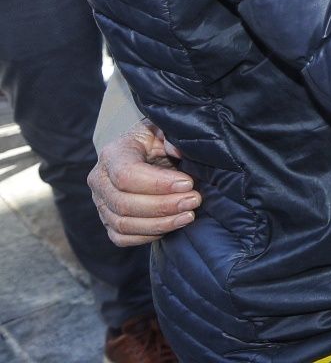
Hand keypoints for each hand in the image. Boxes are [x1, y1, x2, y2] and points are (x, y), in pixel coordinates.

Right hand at [90, 120, 199, 247]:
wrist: (145, 151)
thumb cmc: (158, 138)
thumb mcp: (165, 128)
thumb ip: (171, 136)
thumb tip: (177, 150)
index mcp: (112, 153)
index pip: (126, 175)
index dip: (158, 183)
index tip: (189, 183)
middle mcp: (100, 180)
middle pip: (124, 203)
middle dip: (163, 206)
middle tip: (194, 200)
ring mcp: (101, 203)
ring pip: (123, 224)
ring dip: (159, 223)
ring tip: (188, 215)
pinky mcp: (108, 220)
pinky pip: (121, 238)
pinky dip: (146, 236)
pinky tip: (171, 226)